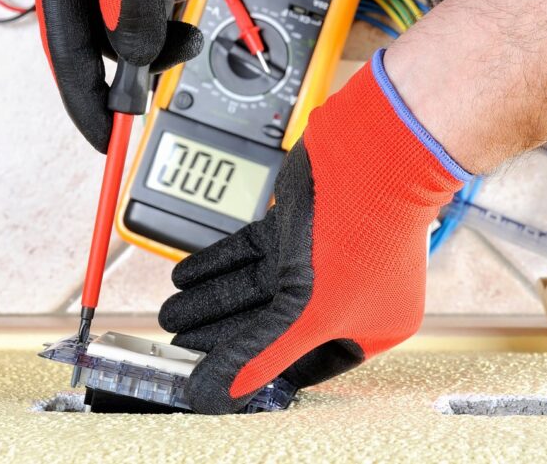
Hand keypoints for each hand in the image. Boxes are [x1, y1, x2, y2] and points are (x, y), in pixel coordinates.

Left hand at [158, 51, 469, 413]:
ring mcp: (322, 259)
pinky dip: (220, 263)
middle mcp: (349, 293)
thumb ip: (260, 354)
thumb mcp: (308, 311)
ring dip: (214, 299)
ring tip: (173, 313)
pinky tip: (188, 275)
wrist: (373, 155)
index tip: (221, 379)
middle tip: (182, 344)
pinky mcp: (298, 228)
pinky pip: (252, 254)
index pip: (307, 364)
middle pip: (276, 325)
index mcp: (371, 325)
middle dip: (225, 334)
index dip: (263, 372)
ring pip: (259, 287)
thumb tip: (218, 391)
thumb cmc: (365, 232)